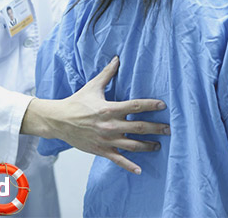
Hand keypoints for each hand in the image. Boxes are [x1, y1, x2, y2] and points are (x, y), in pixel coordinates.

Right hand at [21, 56, 169, 174]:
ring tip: (159, 145)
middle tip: (169, 129)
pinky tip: (140, 170)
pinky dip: (129, 166)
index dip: (150, 105)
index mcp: (109, 109)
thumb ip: (107, 73)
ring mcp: (106, 140)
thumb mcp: (93, 86)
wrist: (59, 121)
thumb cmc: (76, 103)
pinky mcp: (101, 150)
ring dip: (148, 146)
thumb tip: (117, 58)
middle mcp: (110, 126)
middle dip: (156, 128)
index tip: (163, 105)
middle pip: (139, 127)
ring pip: (132, 145)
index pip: (135, 106)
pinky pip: (118, 160)